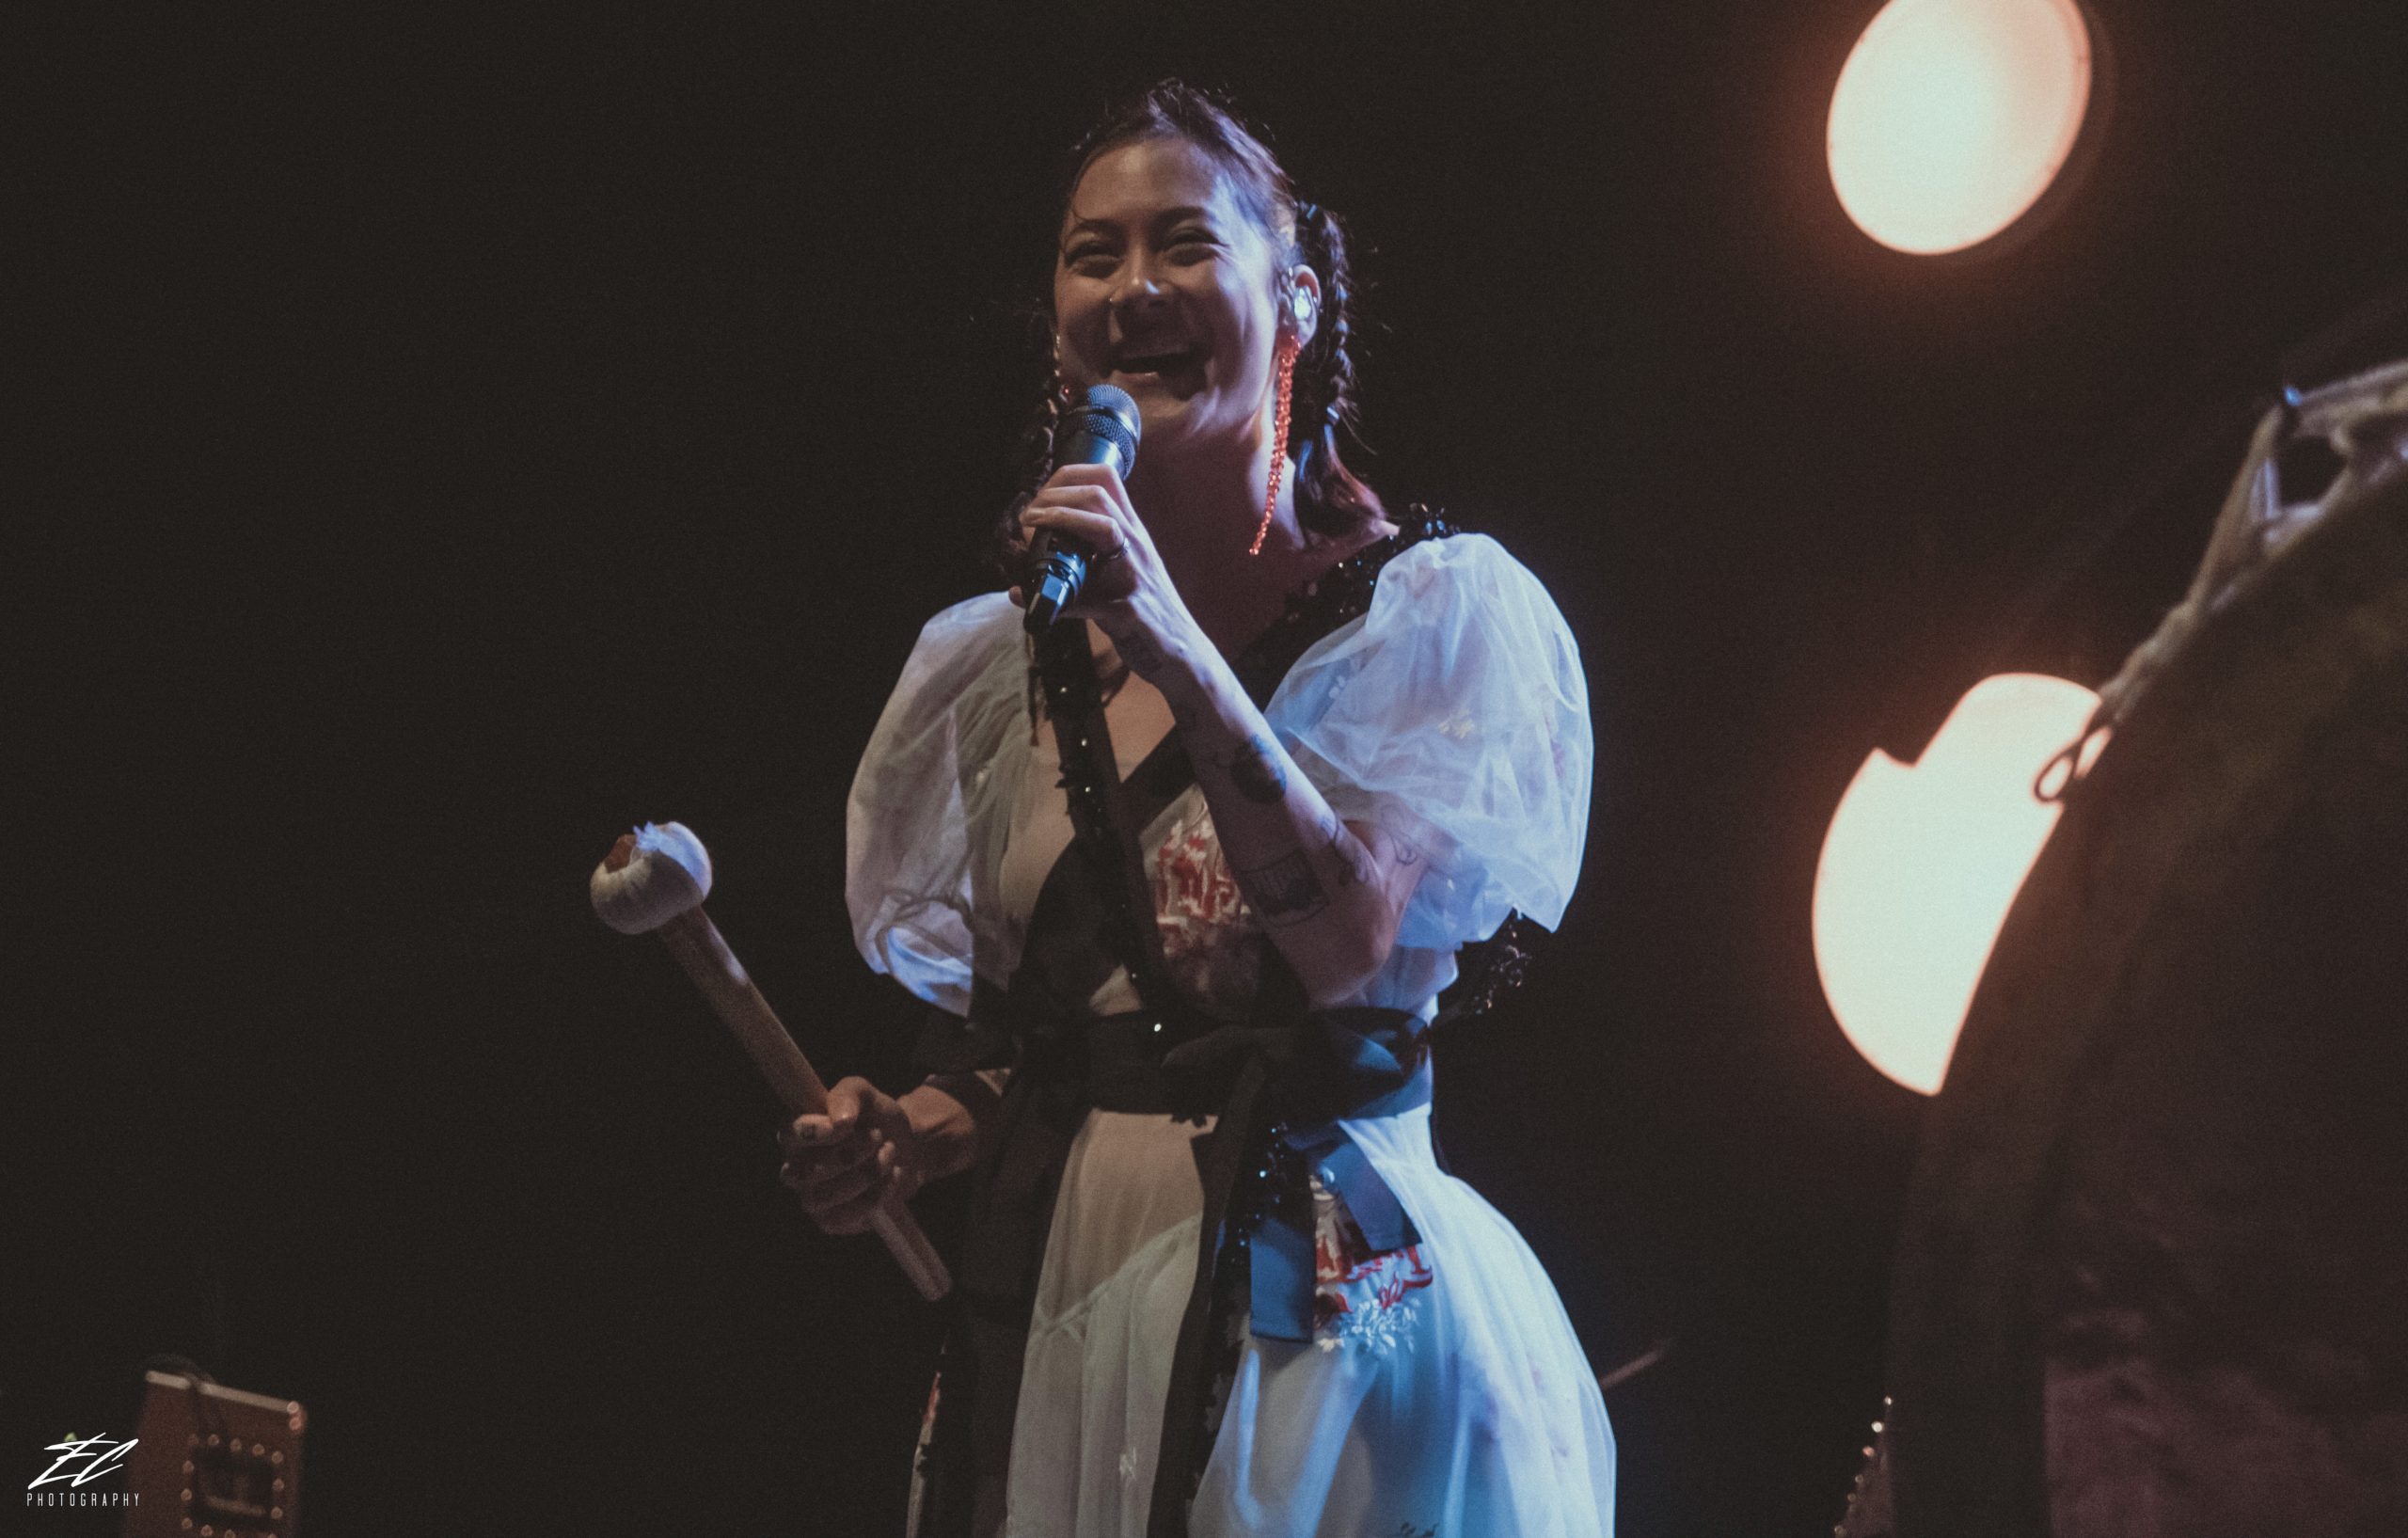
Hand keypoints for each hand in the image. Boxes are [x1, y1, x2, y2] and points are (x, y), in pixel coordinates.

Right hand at [777, 1077, 921, 1234]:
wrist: (908, 1149)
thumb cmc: (876, 1119)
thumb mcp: (867, 1095)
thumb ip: (849, 1095)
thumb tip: (840, 1119)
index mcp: (796, 1135)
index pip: (789, 1135)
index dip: (813, 1132)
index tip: (845, 1126)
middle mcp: (796, 1168)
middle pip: (803, 1173)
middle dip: (847, 1155)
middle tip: (877, 1136)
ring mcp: (812, 1199)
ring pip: (824, 1197)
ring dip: (866, 1173)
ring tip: (888, 1152)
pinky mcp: (832, 1221)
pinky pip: (848, 1216)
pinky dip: (877, 1194)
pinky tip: (890, 1175)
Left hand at [1012, 464, 1189, 668]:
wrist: (1181, 650)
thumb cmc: (1145, 613)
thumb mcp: (1114, 578)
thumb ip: (1076, 572)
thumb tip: (1019, 587)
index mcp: (1131, 533)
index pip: (1106, 479)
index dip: (1067, 475)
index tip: (1039, 496)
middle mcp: (1136, 545)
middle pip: (1099, 495)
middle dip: (1055, 496)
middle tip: (1029, 517)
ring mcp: (1136, 574)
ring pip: (1104, 528)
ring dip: (1061, 521)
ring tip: (1032, 534)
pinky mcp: (1130, 609)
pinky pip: (1091, 598)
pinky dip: (1058, 597)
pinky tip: (1031, 598)